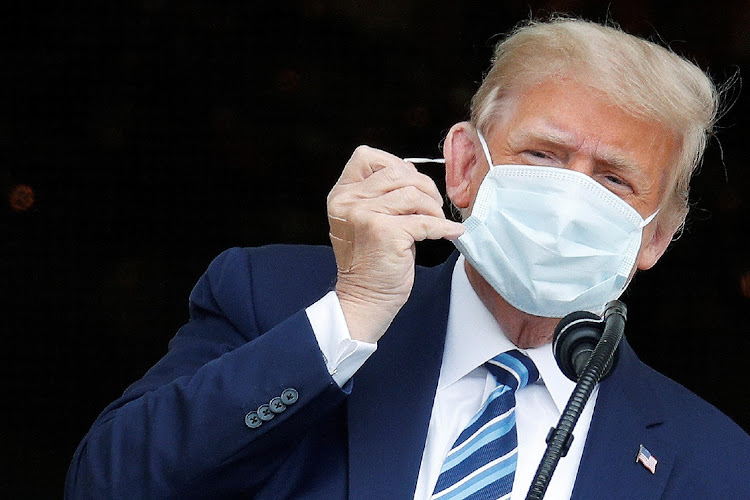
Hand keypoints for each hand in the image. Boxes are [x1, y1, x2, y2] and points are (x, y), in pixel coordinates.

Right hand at [327, 146, 463, 342]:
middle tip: (433, 207)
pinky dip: (443, 226)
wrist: (366, 299)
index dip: (395, 164)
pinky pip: (424, 220)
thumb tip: (415, 174)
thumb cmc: (373, 261)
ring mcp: (363, 214)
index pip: (366, 156)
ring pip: (412, 193)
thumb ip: (382, 193)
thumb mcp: (368, 218)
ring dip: (433, 207)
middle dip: (423, 186)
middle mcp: (347, 201)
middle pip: (397, 171)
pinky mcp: (383, 231)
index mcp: (342, 194)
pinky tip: (450, 232)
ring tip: (437, 222)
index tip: (412, 184)